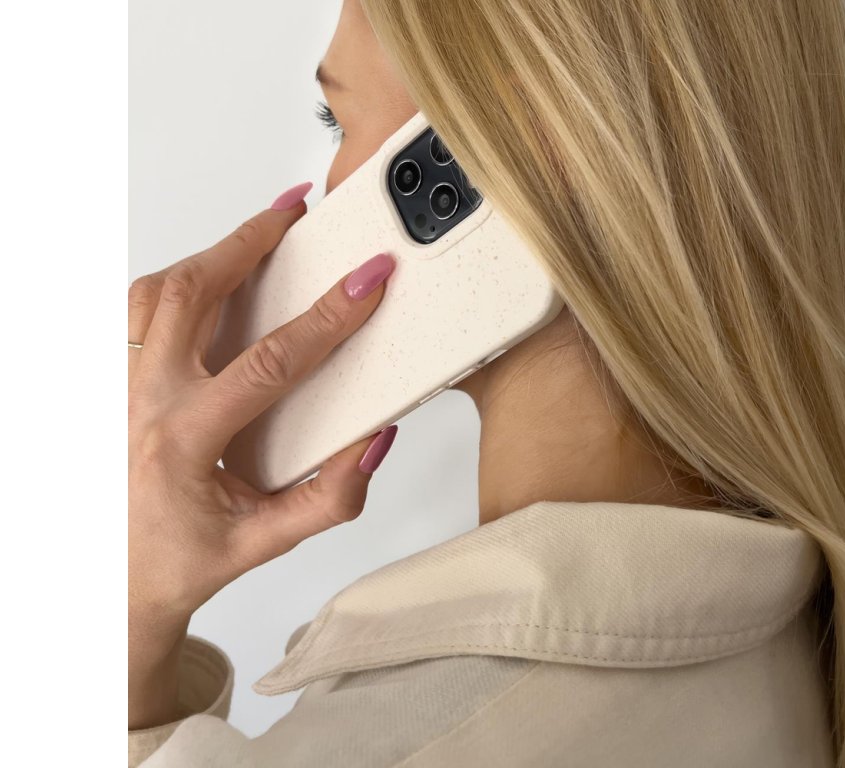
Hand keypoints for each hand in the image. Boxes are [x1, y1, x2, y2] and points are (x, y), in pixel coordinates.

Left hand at [128, 183, 397, 727]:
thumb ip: (331, 497)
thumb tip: (373, 439)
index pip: (268, 363)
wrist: (112, 582)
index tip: (366, 283)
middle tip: (296, 213)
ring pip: (154, 292)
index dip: (327, 317)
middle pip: (192, 294)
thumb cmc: (182, 560)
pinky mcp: (110, 381)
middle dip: (251, 242)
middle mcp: (141, 403)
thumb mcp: (267, 542)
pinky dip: (178, 281)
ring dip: (210, 255)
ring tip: (257, 233)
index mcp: (183, 442)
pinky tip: (211, 279)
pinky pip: (137, 311)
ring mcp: (117, 387)